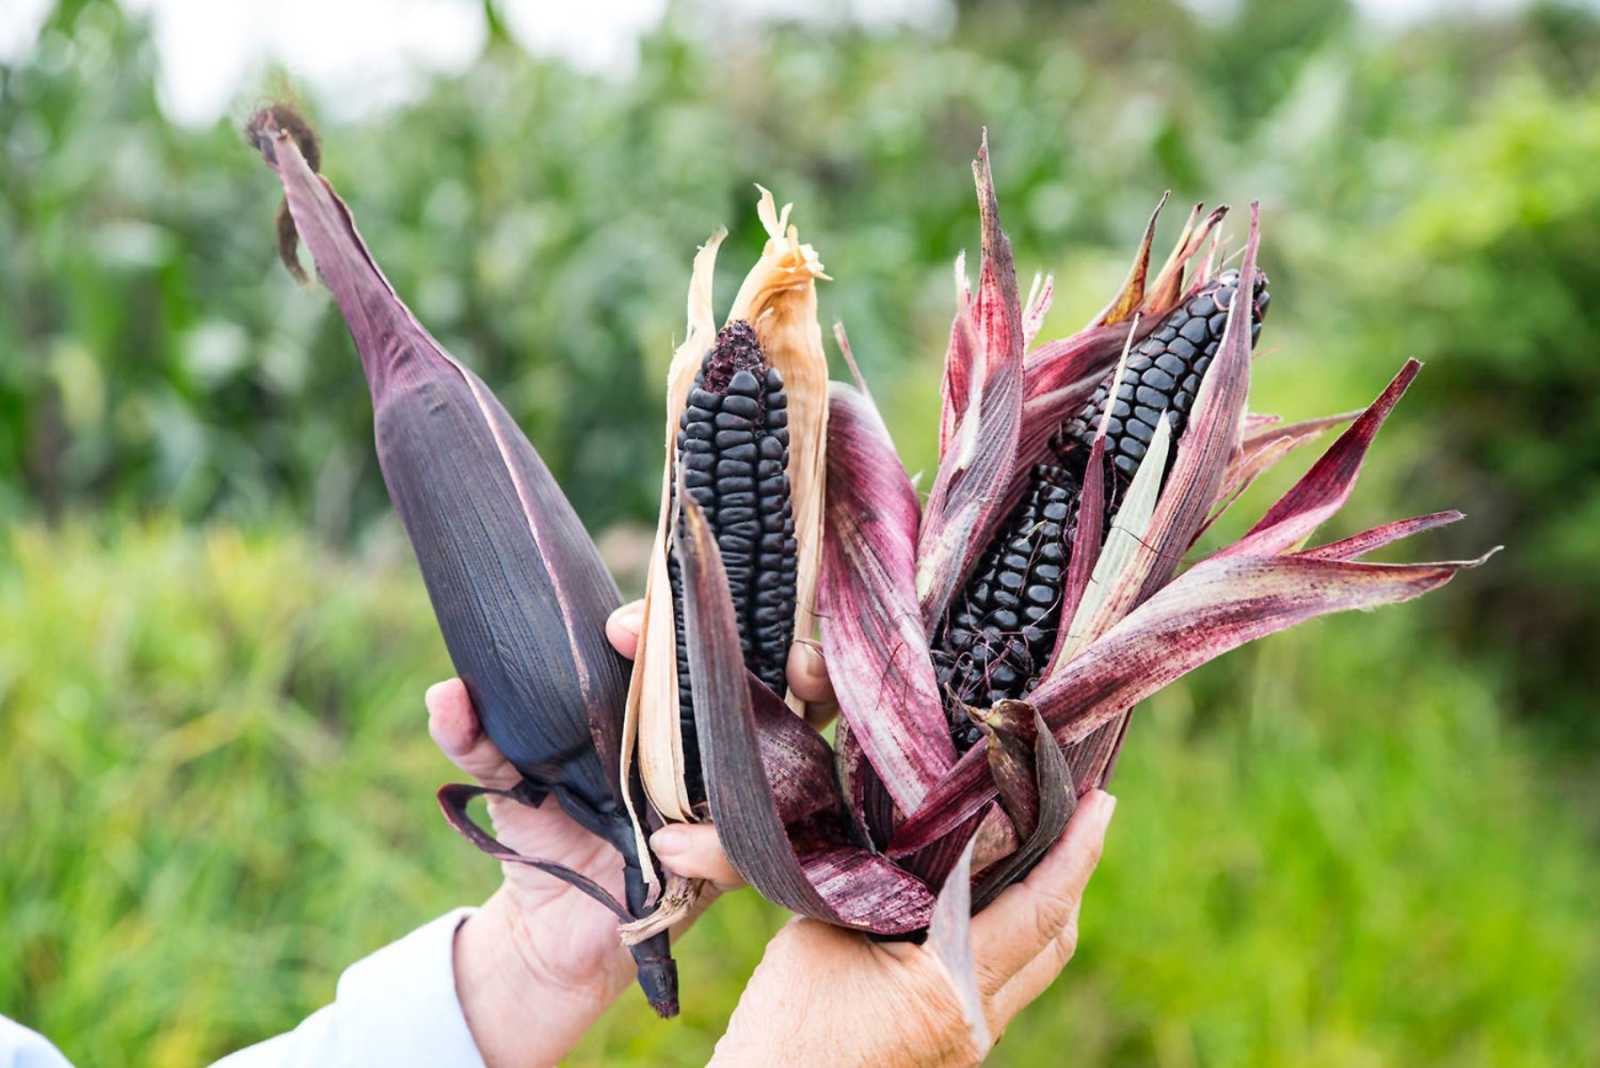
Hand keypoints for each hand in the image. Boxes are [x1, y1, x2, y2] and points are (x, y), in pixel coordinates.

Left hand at [437, 599, 834, 1066]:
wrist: (550, 931)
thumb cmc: (541, 833)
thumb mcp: (505, 781)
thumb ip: (476, 737)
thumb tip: (445, 693)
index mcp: (657, 709)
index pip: (681, 643)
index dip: (663, 624)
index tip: (617, 630)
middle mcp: (704, 742)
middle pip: (749, 682)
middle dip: (744, 658)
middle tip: (694, 660)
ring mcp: (728, 798)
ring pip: (775, 753)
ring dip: (744, 752)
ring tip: (685, 777)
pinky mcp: (734, 859)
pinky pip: (749, 844)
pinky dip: (711, 846)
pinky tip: (664, 850)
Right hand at [708, 790, 1116, 1067]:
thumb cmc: (788, 1026)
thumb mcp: (824, 934)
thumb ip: (874, 887)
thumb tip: (903, 842)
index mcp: (954, 987)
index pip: (1041, 910)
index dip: (1077, 851)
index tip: (1099, 800)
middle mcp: (977, 1020)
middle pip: (1055, 939)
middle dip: (1074, 871)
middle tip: (1077, 807)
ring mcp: (968, 1038)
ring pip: (1033, 963)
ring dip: (1044, 901)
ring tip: (1038, 839)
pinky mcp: (949, 1043)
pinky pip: (1001, 978)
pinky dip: (1010, 929)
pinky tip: (984, 895)